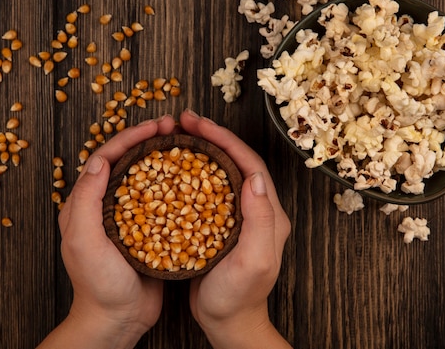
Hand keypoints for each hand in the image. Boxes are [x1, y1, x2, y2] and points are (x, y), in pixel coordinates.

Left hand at [38, 115, 176, 348]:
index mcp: (85, 204)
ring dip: (161, 157)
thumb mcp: (86, 243)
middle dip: (148, 140)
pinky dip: (172, 183)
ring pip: (144, 176)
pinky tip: (191, 179)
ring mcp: (126, 217)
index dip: (130, 137)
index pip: (106, 158)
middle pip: (126, 161)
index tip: (155, 126)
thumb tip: (97, 161)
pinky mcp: (146, 229)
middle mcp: (104, 206)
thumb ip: (86, 202)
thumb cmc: (98, 287)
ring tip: (183, 144)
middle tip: (173, 127)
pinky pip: (159, 198)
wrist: (117, 321)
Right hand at [180, 110, 291, 348]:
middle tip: (184, 121)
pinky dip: (193, 172)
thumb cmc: (239, 298)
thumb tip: (254, 177)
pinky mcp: (221, 224)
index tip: (199, 124)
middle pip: (235, 160)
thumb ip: (260, 220)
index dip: (225, 139)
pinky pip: (208, 189)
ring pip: (221, 171)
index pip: (249, 163)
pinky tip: (175, 167)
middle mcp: (257, 209)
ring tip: (179, 135)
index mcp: (269, 213)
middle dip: (212, 136)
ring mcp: (239, 216)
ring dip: (202, 150)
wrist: (229, 324)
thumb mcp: (253, 261)